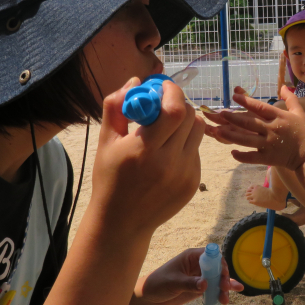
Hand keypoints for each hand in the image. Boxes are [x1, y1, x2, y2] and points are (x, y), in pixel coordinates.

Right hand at [90, 78, 204, 233]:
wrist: (122, 223)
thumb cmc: (110, 179)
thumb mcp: (105, 142)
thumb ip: (116, 106)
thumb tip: (136, 81)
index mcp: (145, 149)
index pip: (174, 110)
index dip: (172, 92)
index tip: (163, 88)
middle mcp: (170, 162)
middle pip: (191, 117)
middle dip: (179, 104)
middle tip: (164, 105)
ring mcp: (185, 174)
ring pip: (198, 132)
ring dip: (185, 122)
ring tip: (166, 129)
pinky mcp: (193, 182)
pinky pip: (196, 151)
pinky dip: (185, 144)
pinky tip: (167, 153)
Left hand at [122, 248, 243, 304]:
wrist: (149, 297)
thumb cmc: (158, 283)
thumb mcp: (173, 283)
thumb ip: (189, 283)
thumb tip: (205, 284)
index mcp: (192, 257)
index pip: (211, 256)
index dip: (219, 263)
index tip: (223, 274)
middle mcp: (198, 265)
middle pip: (217, 268)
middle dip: (223, 277)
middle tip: (224, 289)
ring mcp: (200, 277)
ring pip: (217, 279)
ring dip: (224, 288)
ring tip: (225, 300)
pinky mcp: (200, 288)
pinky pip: (213, 289)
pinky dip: (221, 292)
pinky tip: (229, 297)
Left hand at [205, 86, 304, 169]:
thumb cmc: (304, 133)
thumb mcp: (300, 113)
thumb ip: (290, 99)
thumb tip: (283, 85)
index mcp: (279, 117)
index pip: (260, 107)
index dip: (247, 101)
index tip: (234, 97)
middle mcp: (272, 130)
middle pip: (250, 123)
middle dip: (234, 118)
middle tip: (221, 113)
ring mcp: (269, 145)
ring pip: (246, 140)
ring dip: (231, 136)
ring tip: (218, 131)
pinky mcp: (268, 158)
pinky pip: (251, 157)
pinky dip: (241, 156)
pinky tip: (232, 153)